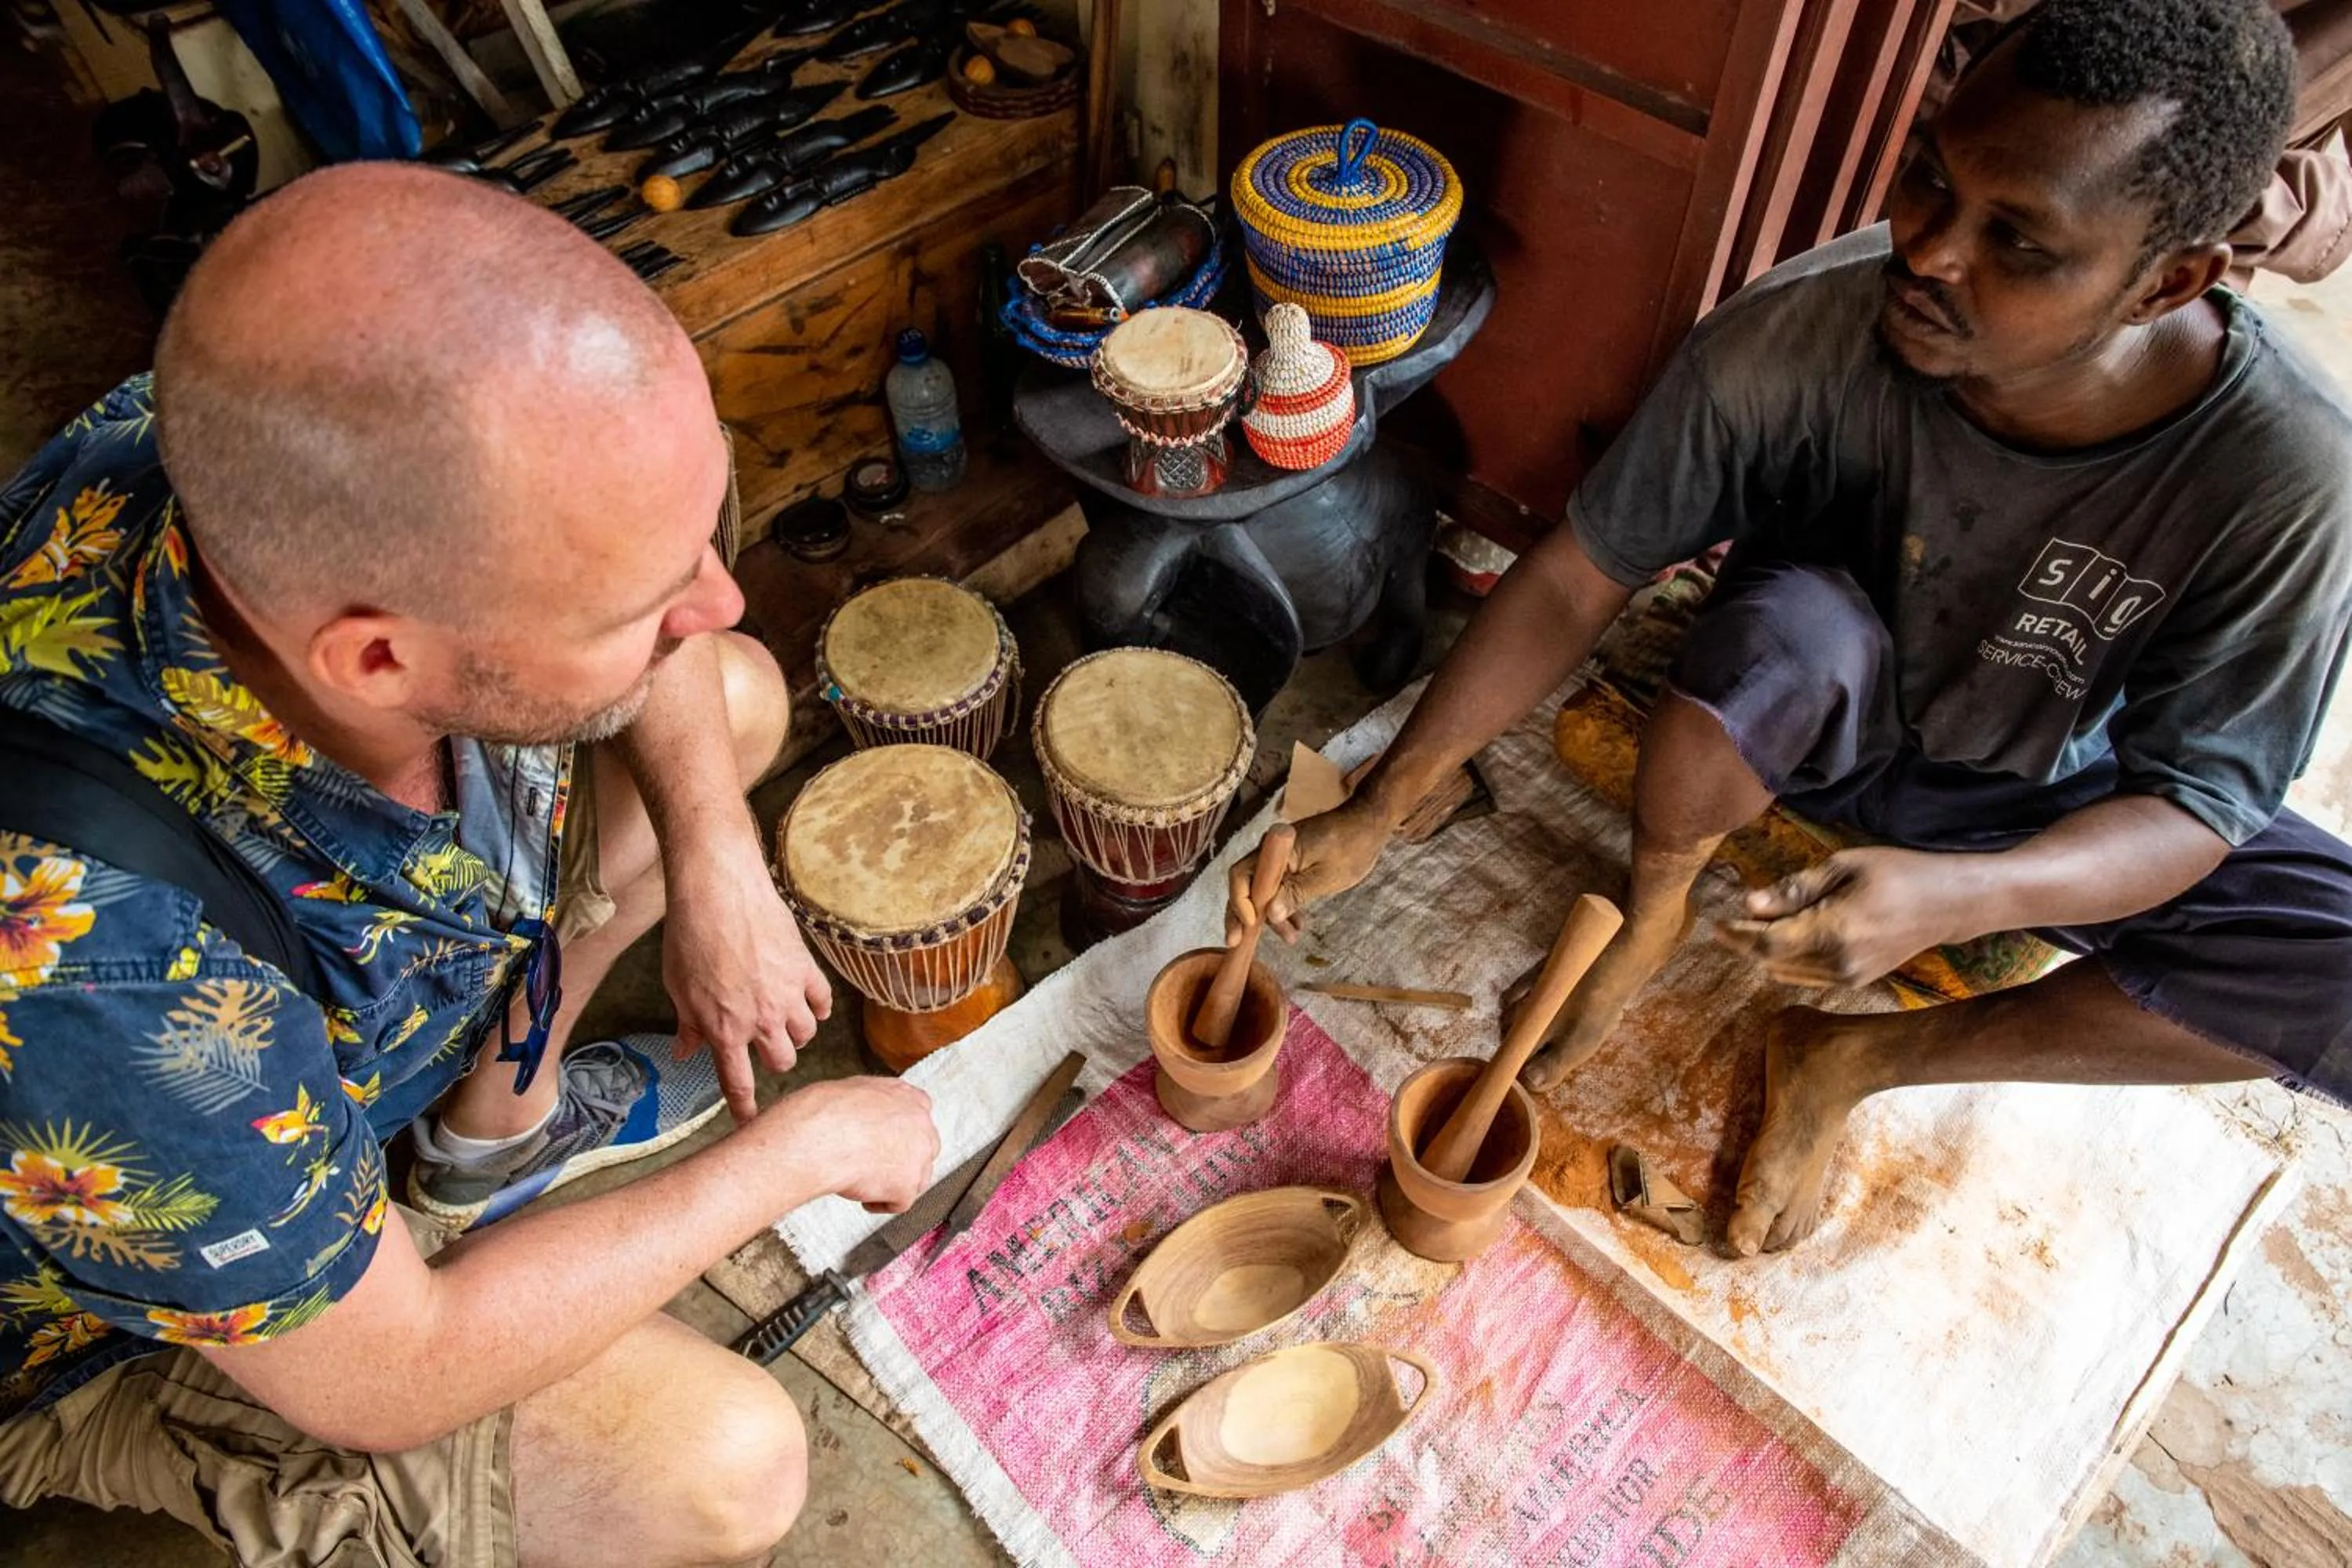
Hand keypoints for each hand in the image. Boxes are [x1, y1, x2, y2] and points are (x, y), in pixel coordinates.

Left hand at [663, 850, 833, 1124]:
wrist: (720, 892)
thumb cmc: (690, 936)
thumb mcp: (677, 987)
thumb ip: (688, 1024)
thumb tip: (685, 1051)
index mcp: (724, 1029)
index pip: (738, 1082)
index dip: (744, 1108)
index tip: (749, 1122)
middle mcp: (761, 1020)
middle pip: (781, 1061)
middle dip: (772, 1061)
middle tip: (762, 1048)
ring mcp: (788, 995)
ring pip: (805, 1035)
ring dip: (795, 1035)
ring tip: (783, 1022)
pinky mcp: (806, 970)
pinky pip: (822, 1002)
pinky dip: (817, 1008)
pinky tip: (809, 1004)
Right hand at [777, 1076, 939, 1212]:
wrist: (824, 1136)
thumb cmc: (829, 1113)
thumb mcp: (855, 1088)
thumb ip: (874, 1102)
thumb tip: (867, 1111)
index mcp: (909, 1099)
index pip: (919, 1115)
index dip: (902, 1132)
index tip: (889, 1140)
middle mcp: (921, 1125)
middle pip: (924, 1148)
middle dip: (904, 1158)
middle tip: (879, 1164)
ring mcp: (918, 1157)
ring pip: (917, 1178)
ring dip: (895, 1182)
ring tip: (869, 1183)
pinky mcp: (907, 1186)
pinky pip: (899, 1202)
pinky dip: (880, 1203)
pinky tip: (864, 1198)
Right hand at [1223, 801, 1389, 944]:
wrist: (1368, 826)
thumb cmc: (1351, 847)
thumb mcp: (1325, 877)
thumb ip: (1295, 894)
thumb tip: (1270, 915)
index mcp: (1276, 850)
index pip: (1242, 875)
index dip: (1240, 902)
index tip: (1250, 925)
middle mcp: (1270, 852)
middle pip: (1245, 885)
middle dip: (1243, 916)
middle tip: (1238, 942)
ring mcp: (1279, 860)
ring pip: (1262, 891)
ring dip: (1270, 916)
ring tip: (1290, 938)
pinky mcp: (1290, 866)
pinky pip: (1278, 888)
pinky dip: (1284, 906)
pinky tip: (1297, 925)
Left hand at [1711, 847, 1979, 988]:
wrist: (1948, 904)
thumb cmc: (1898, 873)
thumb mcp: (1843, 867)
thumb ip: (1795, 890)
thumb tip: (1751, 905)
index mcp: (1834, 933)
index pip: (1767, 944)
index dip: (1737, 936)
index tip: (1715, 923)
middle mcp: (1839, 964)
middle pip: (1772, 962)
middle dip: (1747, 943)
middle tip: (1731, 921)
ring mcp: (1849, 978)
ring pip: (1787, 973)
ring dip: (1767, 952)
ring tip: (1760, 924)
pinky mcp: (1856, 982)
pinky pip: (1807, 976)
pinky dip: (1789, 959)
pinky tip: (1790, 935)